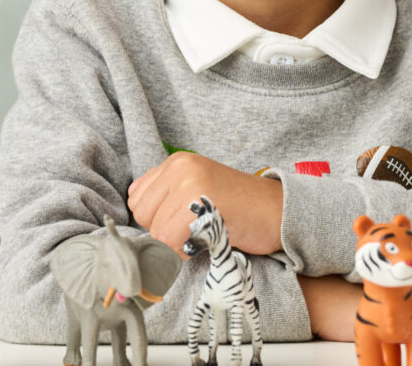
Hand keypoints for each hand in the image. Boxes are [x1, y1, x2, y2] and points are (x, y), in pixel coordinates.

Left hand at [127, 151, 283, 258]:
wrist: (277, 211)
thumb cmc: (238, 208)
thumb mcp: (197, 189)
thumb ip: (165, 195)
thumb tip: (134, 212)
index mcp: (176, 162)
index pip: (137, 199)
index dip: (157, 218)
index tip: (182, 220)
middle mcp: (179, 166)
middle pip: (142, 215)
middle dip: (163, 231)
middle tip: (195, 226)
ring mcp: (188, 182)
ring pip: (155, 231)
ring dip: (176, 242)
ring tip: (204, 231)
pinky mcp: (198, 202)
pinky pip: (170, 240)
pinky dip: (185, 250)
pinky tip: (207, 239)